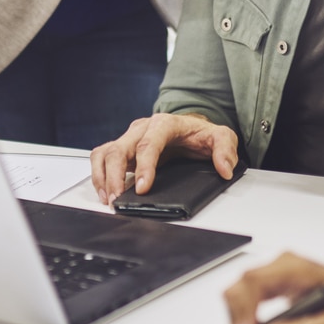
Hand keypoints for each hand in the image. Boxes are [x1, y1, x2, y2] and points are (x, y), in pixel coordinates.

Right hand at [89, 113, 239, 205]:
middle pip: (120, 149)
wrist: (191, 129)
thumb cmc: (201, 134)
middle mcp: (142, 128)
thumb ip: (225, 150)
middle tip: (118, 199)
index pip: (148, 143)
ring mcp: (130, 137)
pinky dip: (98, 174)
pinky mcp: (123, 148)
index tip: (143, 188)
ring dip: (103, 176)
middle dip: (115, 176)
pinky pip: (102, 157)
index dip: (144, 166)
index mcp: (164, 124)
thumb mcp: (221, 137)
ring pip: (106, 152)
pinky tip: (104, 192)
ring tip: (109, 198)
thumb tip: (224, 168)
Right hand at [224, 253, 323, 323]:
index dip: (244, 310)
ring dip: (239, 321)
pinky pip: (247, 298)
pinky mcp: (273, 286)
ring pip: (239, 292)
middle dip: (237, 319)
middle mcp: (281, 266)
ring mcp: (275, 274)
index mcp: (296, 269)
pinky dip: (245, 319)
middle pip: (240, 287)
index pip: (254, 282)